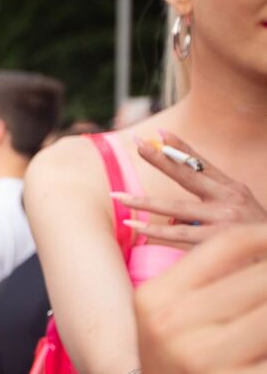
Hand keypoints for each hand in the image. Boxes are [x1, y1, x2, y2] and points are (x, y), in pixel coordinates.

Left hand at [115, 131, 266, 245]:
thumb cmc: (255, 234)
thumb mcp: (240, 211)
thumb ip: (210, 205)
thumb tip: (173, 212)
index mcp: (233, 189)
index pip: (202, 164)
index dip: (181, 148)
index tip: (160, 131)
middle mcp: (229, 200)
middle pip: (188, 176)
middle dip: (161, 160)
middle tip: (139, 144)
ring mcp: (224, 221)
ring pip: (176, 209)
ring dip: (145, 203)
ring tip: (119, 197)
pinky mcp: (218, 242)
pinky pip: (179, 236)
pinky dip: (157, 232)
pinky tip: (137, 227)